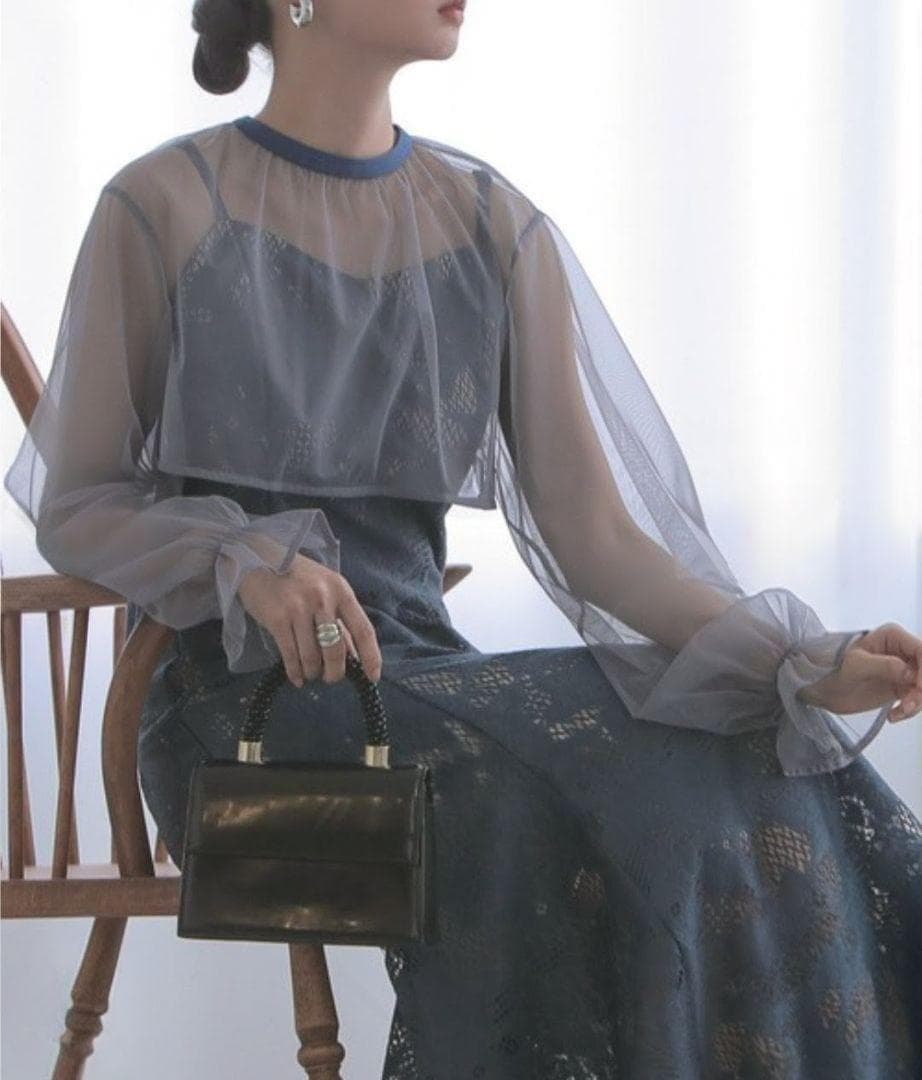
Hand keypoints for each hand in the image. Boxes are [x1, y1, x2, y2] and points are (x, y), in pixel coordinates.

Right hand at [234, 551, 382, 687]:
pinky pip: (290, 655)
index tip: (372, 677)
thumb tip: (355, 658)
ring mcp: (299, 608)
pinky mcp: (277, 618)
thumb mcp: (326, 591)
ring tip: (310, 673)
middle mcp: (323, 599)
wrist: (258, 559)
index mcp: (341, 591)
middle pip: (336, 650)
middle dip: (335, 672)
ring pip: (312, 657)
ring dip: (312, 672)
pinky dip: (295, 672)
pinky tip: (297, 678)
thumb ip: (341, 621)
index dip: (371, 657)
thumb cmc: (297, 578)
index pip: (364, 629)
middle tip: (330, 678)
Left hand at [798, 622, 921, 722]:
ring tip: (899, 712)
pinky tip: (894, 716)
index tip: (918, 687)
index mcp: (892, 637)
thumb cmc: (833, 669)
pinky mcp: (901, 687)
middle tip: (908, 705)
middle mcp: (902, 651)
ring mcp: (904, 670)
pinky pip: (917, 699)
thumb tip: (912, 672)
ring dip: (918, 702)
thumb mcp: (856, 665)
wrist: (822, 688)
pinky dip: (911, 710)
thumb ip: (884, 666)